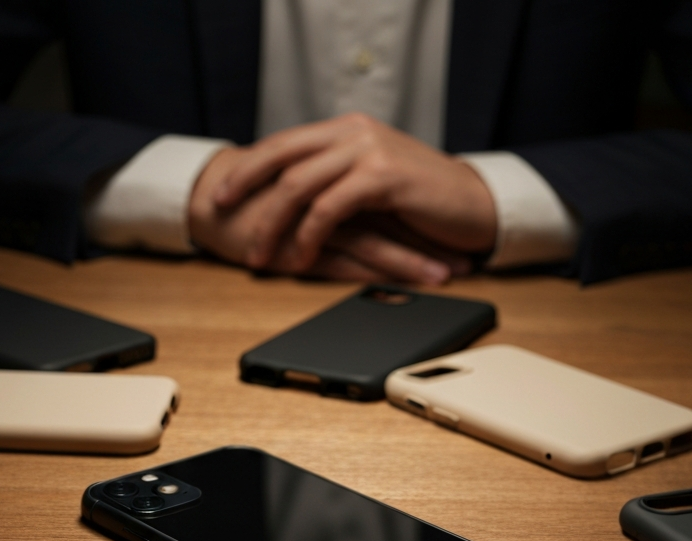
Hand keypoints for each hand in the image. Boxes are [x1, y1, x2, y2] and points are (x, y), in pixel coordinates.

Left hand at [211, 113, 496, 274]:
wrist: (473, 206)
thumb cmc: (423, 202)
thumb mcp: (372, 184)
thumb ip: (337, 182)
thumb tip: (294, 201)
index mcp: (346, 131)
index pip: (285, 143)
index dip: (249, 167)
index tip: (221, 192)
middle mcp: (354, 133)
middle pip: (282, 155)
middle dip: (245, 186)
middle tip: (218, 212)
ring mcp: (368, 152)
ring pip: (300, 184)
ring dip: (274, 223)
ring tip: (260, 256)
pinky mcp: (383, 178)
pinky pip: (330, 207)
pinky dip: (310, 235)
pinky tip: (301, 258)